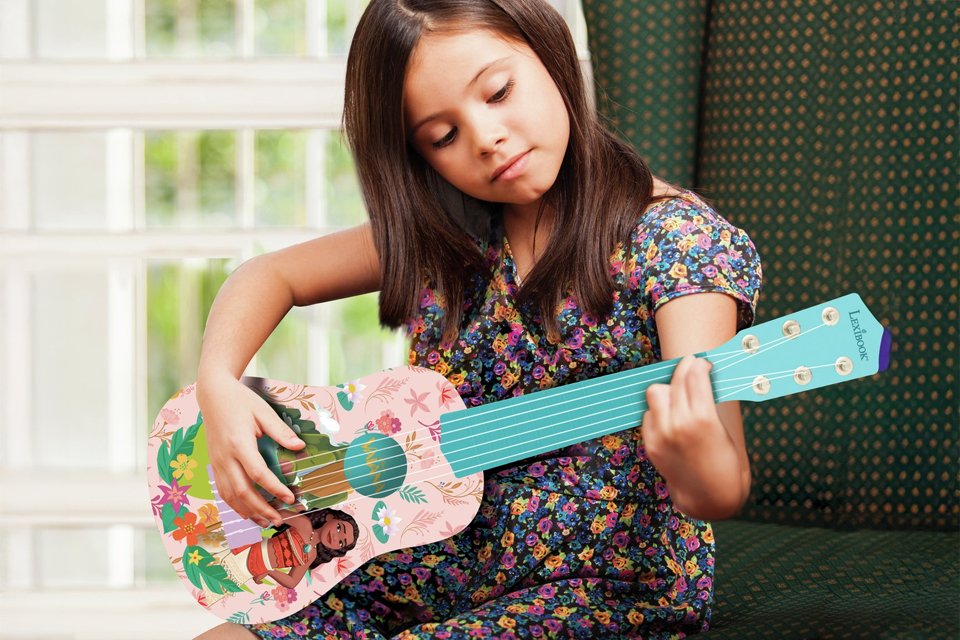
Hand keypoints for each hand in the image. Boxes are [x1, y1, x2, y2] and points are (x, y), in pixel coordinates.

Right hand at [197, 373, 303, 527]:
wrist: (213, 395)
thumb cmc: (240, 400)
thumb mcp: (263, 411)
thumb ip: (280, 431)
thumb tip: (299, 446)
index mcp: (239, 443)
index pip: (258, 473)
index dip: (274, 488)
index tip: (290, 498)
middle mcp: (225, 457)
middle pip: (242, 491)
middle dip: (261, 509)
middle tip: (279, 519)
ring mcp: (217, 462)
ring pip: (230, 496)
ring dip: (248, 512)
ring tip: (266, 522)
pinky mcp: (214, 464)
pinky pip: (223, 490)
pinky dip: (235, 505)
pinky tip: (248, 512)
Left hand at [641, 355, 742, 517]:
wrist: (710, 496)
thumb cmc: (725, 462)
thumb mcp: (722, 429)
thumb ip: (706, 403)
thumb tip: (697, 375)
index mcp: (703, 420)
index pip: (695, 377)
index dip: (698, 365)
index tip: (701, 362)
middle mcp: (678, 425)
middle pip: (675, 381)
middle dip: (684, 371)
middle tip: (690, 369)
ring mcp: (661, 435)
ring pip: (656, 392)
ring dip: (668, 390)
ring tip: (679, 397)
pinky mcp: (650, 444)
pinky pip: (648, 414)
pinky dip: (658, 411)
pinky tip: (671, 418)